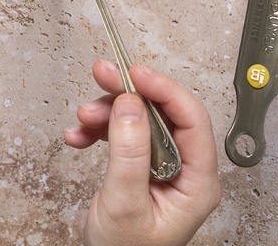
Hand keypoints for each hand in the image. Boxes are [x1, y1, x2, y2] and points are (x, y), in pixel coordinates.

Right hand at [65, 60, 219, 245]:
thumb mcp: (124, 204)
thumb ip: (129, 153)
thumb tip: (130, 104)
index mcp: (197, 182)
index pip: (192, 119)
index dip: (165, 90)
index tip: (136, 74)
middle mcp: (185, 170)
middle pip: (164, 112)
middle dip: (129, 93)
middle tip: (103, 74)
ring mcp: (164, 168)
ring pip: (141, 119)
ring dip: (108, 113)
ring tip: (84, 117)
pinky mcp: (143, 167)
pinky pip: (125, 134)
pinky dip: (100, 130)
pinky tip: (80, 136)